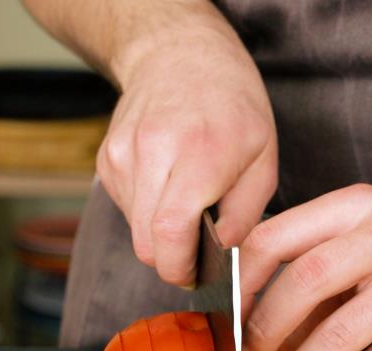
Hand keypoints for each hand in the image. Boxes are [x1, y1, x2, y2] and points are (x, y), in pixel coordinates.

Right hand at [98, 25, 277, 285]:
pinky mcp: (107, 158)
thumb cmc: (232, 106)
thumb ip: (247, 212)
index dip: (179, 267)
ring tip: (186, 202)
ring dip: (159, 232)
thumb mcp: (264, 156)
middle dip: (171, 258)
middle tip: (196, 249)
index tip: (194, 274)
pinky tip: (167, 183)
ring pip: (133, 230)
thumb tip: (223, 252)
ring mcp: (123, 154)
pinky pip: (125, 208)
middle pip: (146, 243)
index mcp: (200, 154)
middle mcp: (154, 152)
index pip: (171, 232)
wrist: (180, 55)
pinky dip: (146, 210)